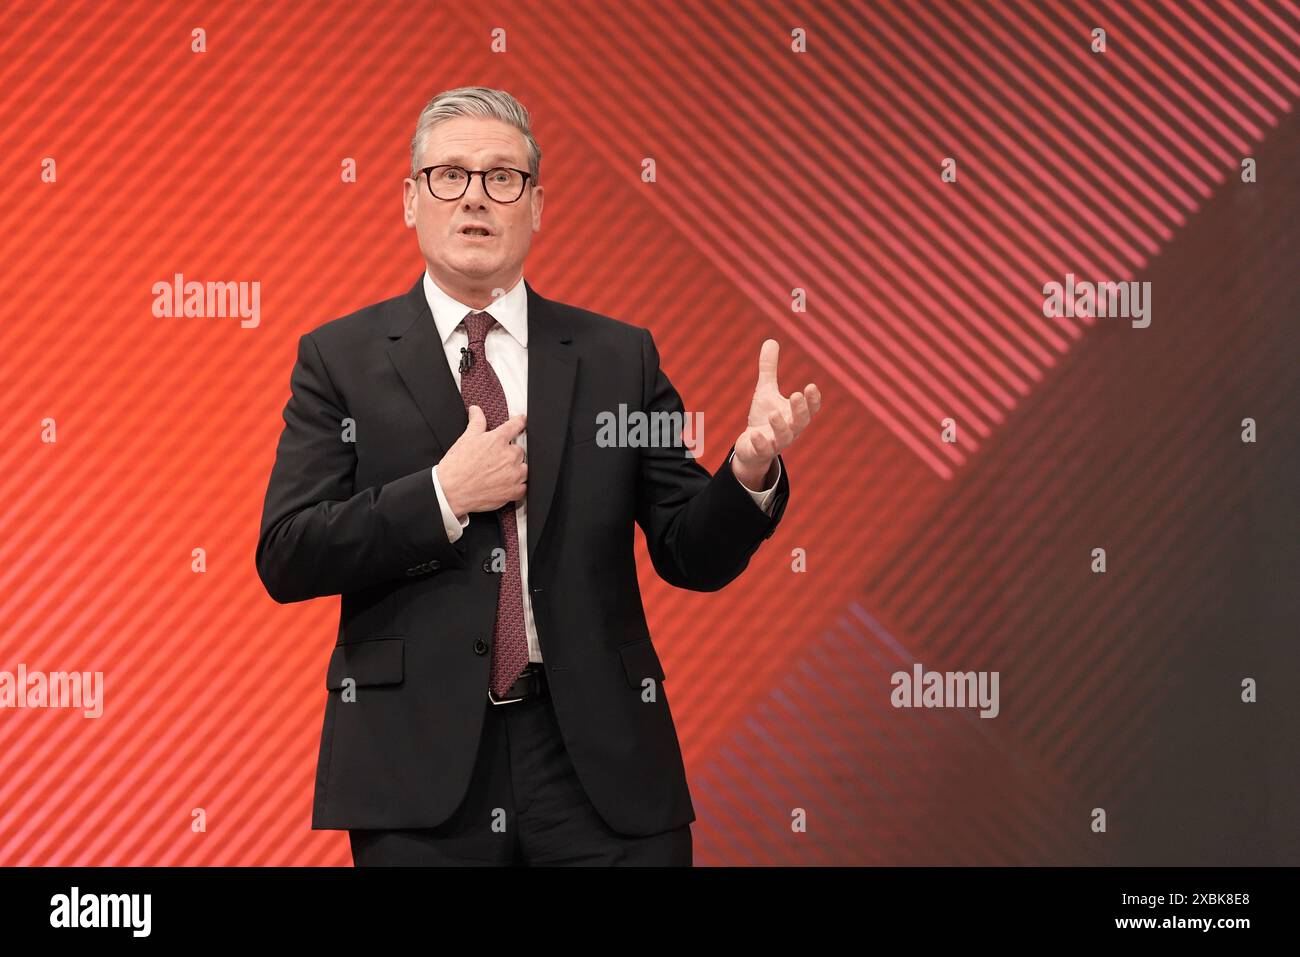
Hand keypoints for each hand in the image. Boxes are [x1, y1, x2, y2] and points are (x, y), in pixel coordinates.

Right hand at [437, 406, 527, 514]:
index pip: (516, 425)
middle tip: (497, 459)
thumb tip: (476, 410)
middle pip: (520, 450)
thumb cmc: (456, 467)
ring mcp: (513, 475)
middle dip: (511, 453)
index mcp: (497, 440)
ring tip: (500, 473)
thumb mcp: (465, 439)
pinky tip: (505, 485)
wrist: (450, 491)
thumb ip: (476, 423)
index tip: (522, 421)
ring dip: (516, 469)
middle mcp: (508, 456)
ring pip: (524, 468)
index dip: (520, 422)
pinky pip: (524, 487)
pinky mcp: (513, 491)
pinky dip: (517, 486)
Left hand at [732, 339, 820, 490]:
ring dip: (780, 425)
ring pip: (784, 437)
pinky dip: (760, 443)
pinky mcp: (762, 452)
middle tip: (796, 394)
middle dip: (800, 409)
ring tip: (774, 413)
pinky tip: (753, 434)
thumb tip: (770, 340)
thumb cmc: (764, 417)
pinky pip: (764, 450)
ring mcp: (777, 442)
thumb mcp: (766, 391)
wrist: (751, 447)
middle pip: (801, 421)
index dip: (813, 399)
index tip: (810, 386)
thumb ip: (769, 369)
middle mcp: (790, 429)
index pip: (810, 408)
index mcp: (795, 415)